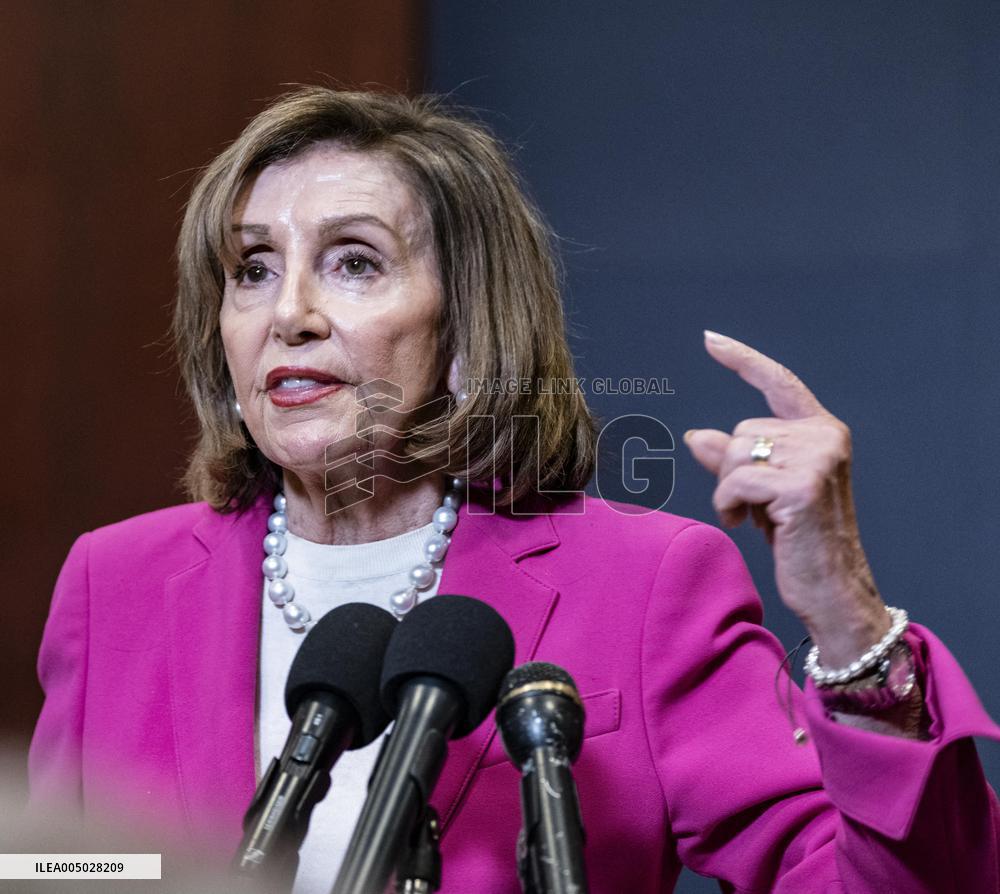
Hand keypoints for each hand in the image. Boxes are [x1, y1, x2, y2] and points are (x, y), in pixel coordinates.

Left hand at [684, 331, 888, 666]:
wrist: (832, 589)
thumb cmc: (798, 541)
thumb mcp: (762, 492)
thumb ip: (734, 460)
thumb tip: (696, 436)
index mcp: (823, 431)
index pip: (778, 383)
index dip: (743, 360)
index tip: (709, 339)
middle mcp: (826, 437)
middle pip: (742, 431)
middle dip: (732, 470)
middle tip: (755, 507)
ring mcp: (817, 460)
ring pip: (734, 454)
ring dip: (729, 490)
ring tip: (753, 517)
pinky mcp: (801, 487)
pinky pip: (734, 480)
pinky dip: (727, 504)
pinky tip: (743, 524)